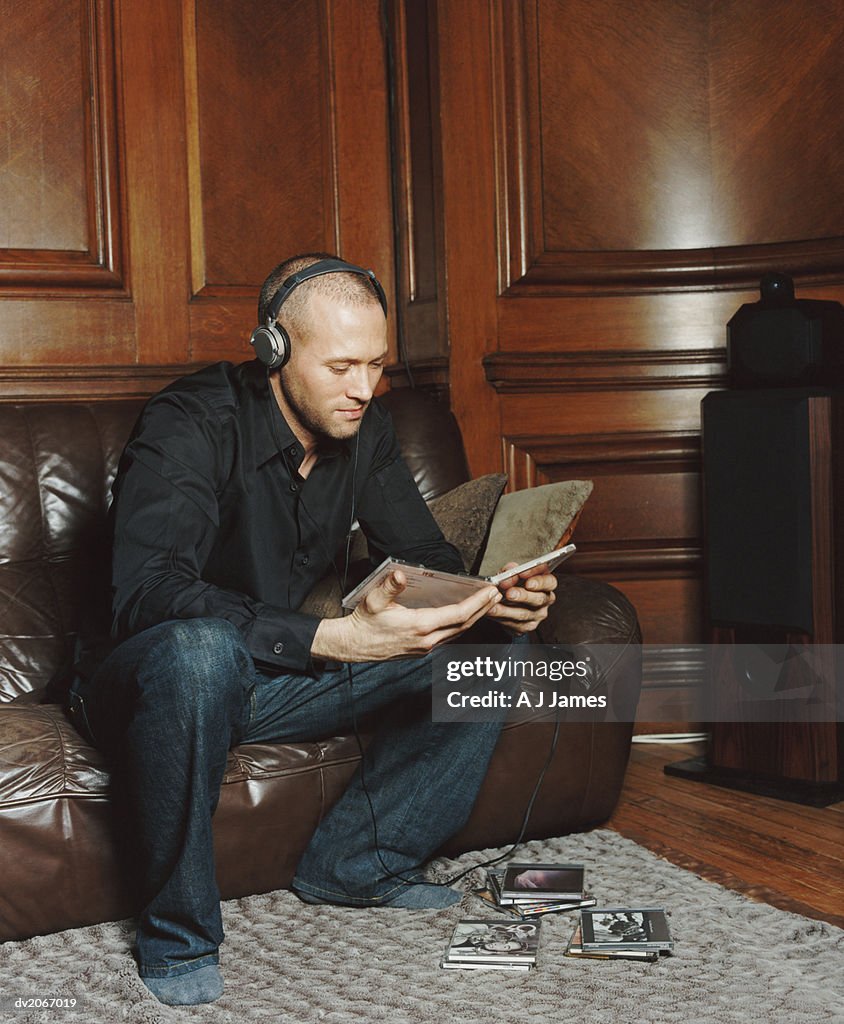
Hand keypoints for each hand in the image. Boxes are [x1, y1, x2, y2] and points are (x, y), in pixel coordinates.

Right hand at [311, 568, 501, 662]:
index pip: (458, 615)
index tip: (490, 592)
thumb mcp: (373, 600)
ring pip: (458, 633)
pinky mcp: (423, 649)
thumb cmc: (364, 622)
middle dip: (483, 609)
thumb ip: (389, 586)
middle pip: (464, 625)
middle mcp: (427, 640)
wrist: (353, 645)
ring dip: (475, 618)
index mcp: (419, 626)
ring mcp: (426, 647)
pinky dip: (462, 625)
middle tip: (497, 594)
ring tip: (487, 603)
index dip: (477, 604)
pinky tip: (466, 616)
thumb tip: (401, 574)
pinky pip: (449, 636)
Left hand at [485, 562, 556, 634]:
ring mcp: (537, 615)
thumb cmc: (512, 585)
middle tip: (509, 593)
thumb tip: (510, 571)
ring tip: (494, 603)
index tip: (523, 573)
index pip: (549, 581)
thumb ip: (511, 570)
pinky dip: (501, 617)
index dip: (537, 578)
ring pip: (524, 614)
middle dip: (523, 595)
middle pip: (539, 599)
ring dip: (507, 609)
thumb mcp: (510, 574)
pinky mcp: (527, 626)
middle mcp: (545, 600)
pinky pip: (514, 624)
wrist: (506, 604)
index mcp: (546, 584)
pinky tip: (492, 611)